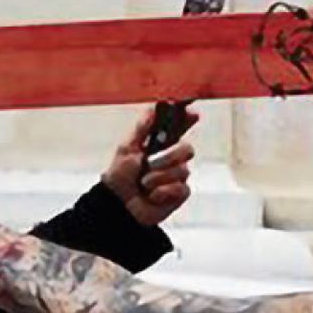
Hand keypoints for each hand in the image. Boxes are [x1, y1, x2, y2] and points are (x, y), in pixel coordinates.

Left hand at [107, 107, 195, 226]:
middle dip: (167, 157)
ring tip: (144, 185)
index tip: (193, 114)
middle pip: (186, 149)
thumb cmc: (120, 177)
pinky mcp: (180, 193)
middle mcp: (172, 159)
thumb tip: (153, 107)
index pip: (179, 127)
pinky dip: (162, 192)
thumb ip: (142, 128)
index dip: (188, 119)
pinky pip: (180, 188)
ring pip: (181, 171)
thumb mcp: (126, 148)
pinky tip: (153, 196)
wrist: (119, 205)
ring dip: (157, 178)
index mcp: (160, 145)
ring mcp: (178, 176)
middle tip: (149, 164)